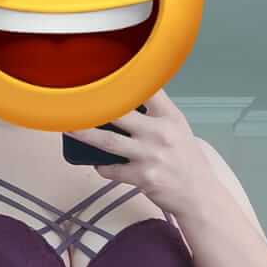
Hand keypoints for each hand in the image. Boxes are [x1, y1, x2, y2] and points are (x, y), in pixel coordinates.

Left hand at [66, 89, 216, 218]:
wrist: (198, 194)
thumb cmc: (185, 159)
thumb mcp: (177, 128)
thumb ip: (155, 112)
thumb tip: (124, 97)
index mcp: (169, 116)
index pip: (148, 89)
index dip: (126, 79)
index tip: (103, 72)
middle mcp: (160, 133)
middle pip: (120, 113)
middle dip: (96, 106)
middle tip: (74, 99)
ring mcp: (150, 155)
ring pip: (108, 142)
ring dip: (85, 135)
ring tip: (68, 127)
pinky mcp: (142, 176)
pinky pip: (111, 169)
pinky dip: (101, 167)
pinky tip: (99, 164)